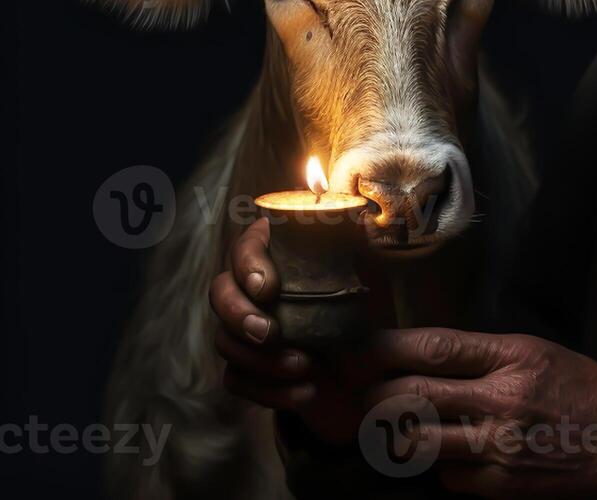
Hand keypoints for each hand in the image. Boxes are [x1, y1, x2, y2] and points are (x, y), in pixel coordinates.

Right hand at [208, 217, 368, 443]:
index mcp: (272, 255)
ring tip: (304, 366)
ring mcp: (240, 329)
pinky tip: (305, 393)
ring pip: (224, 341)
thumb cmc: (357, 296)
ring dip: (260, 359)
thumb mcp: (364, 264)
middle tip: (271, 333)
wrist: (364, 354)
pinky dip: (268, 390)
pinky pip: (237, 380)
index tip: (268, 287)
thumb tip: (359, 215)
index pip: (244, 248)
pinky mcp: (245, 366)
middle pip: (220, 294)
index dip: (248, 265)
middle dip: (240, 315)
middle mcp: (248, 289)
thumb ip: (355, 240)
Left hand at [365, 328, 596, 497]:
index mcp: (514, 358)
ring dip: (395, 436)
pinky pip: (446, 476)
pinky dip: (440, 466)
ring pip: (417, 442)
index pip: (434, 348)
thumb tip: (427, 360)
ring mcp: (498, 448)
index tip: (360, 349)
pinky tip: (449, 456)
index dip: (386, 348)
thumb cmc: (587, 392)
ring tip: (388, 429)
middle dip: (374, 396)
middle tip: (359, 395)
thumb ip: (487, 356)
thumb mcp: (541, 354)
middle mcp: (501, 401)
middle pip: (411, 396)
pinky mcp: (500, 486)